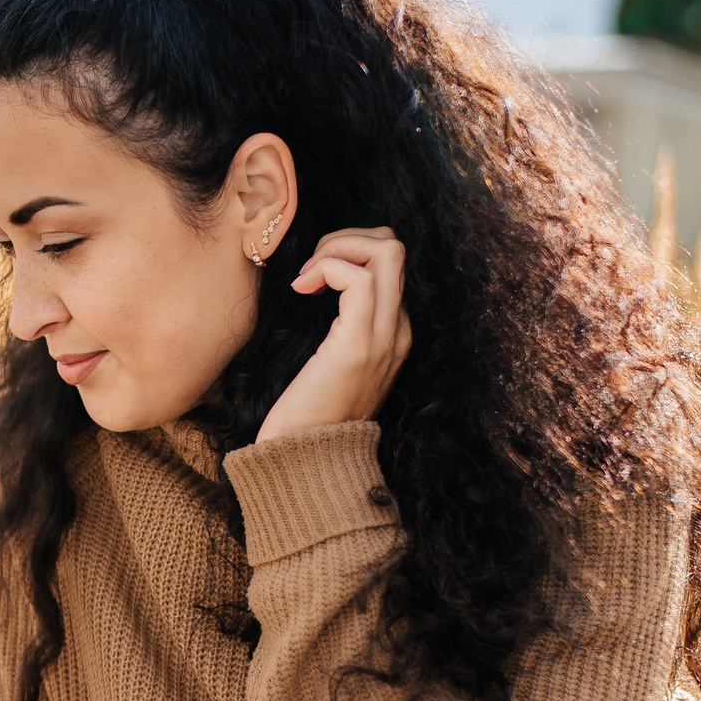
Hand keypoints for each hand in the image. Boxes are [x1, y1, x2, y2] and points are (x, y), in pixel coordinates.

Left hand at [255, 226, 412, 442]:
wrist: (303, 462)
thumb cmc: (305, 414)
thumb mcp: (326, 362)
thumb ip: (334, 327)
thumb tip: (311, 283)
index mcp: (392, 334)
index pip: (388, 263)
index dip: (348, 253)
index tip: (311, 278)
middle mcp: (397, 332)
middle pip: (394, 247)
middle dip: (346, 238)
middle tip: (311, 268)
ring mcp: (384, 338)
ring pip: (386, 250)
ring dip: (336, 247)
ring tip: (307, 277)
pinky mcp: (358, 346)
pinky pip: (357, 278)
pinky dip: (328, 267)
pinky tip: (302, 289)